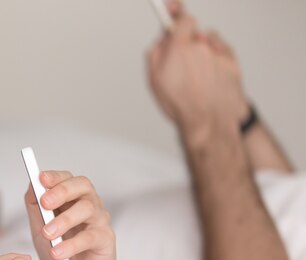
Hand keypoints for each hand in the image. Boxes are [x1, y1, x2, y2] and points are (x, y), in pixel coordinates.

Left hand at [25, 170, 117, 259]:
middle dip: (62, 191)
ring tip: (48, 234)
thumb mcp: (41, 232)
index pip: (68, 178)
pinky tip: (58, 253)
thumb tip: (31, 187)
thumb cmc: (61, 256)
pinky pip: (91, 236)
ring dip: (64, 220)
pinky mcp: (106, 240)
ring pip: (87, 208)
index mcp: (73, 200)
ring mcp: (100, 221)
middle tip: (45, 203)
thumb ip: (36, 210)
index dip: (55, 176)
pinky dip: (72, 244)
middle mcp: (90, 205)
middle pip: (82, 185)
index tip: (40, 179)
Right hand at [147, 1, 248, 140]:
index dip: (174, 13)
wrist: (210, 122)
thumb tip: (160, 41)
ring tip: (197, 77)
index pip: (180, 19)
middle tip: (182, 66)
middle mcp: (199, 47)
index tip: (169, 6)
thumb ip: (155, 54)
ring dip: (202, 53)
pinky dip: (216, 59)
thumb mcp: (155, 82)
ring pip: (207, 43)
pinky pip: (221, 51)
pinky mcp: (231, 62)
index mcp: (178, 49)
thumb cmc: (183, 105)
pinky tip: (210, 76)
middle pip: (192, 35)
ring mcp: (217, 53)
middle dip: (186, 45)